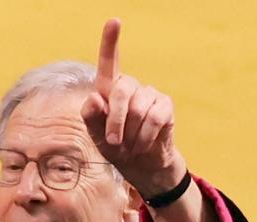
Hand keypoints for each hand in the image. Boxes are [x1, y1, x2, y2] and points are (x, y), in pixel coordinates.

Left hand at [81, 18, 183, 197]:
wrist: (140, 165)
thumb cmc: (115, 147)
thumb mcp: (96, 136)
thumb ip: (91, 118)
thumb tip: (96, 98)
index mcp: (109, 90)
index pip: (109, 62)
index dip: (110, 41)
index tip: (114, 21)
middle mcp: (130, 86)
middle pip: (120, 91)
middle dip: (115, 120)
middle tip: (113, 142)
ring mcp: (150, 94)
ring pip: (138, 109)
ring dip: (131, 134)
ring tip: (131, 145)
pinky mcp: (165, 106)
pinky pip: (154, 118)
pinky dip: (145, 137)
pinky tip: (143, 144)